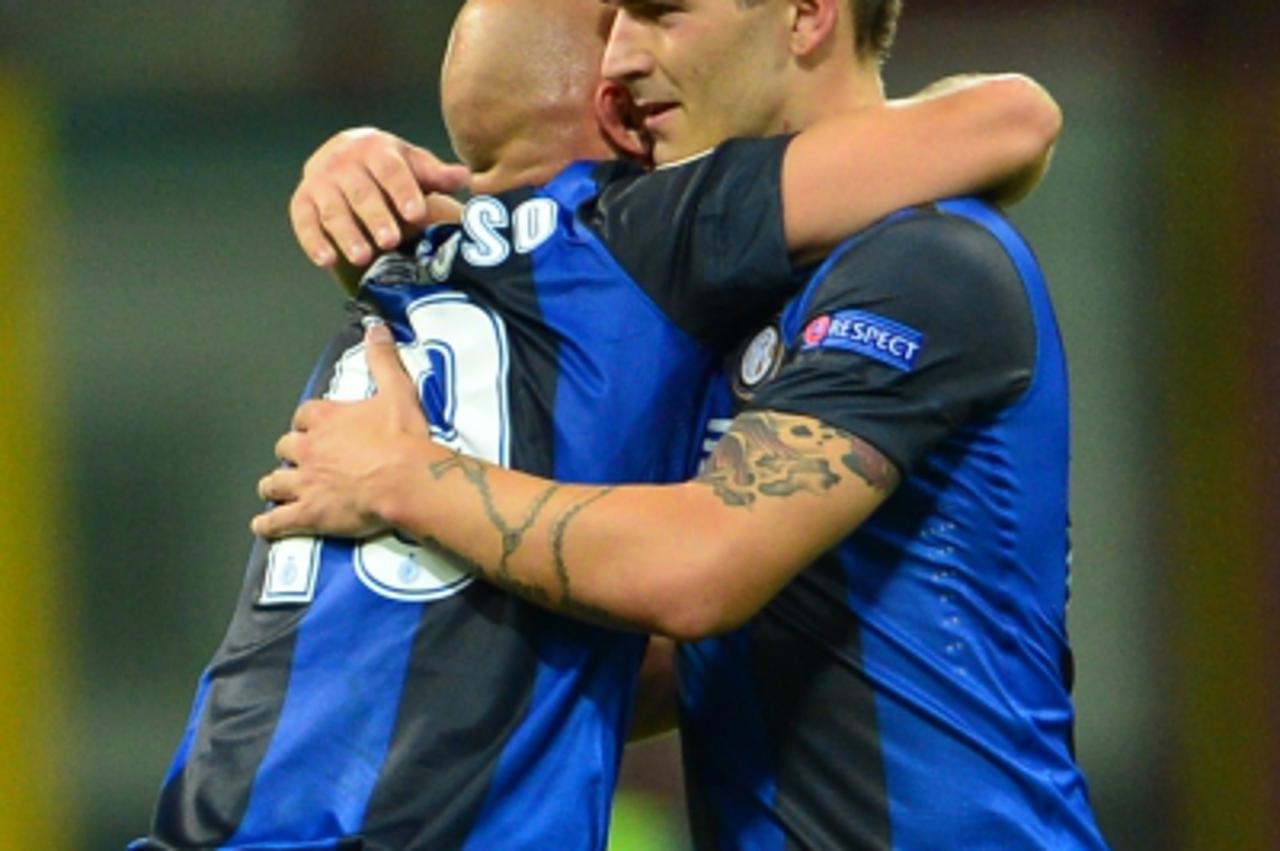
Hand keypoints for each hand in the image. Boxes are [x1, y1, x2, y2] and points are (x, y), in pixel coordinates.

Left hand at [252, 322, 434, 539]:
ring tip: (276, 490)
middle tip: (301, 460)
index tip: (314, 428)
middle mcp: (307, 449)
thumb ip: (382, 359)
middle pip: (285, 447)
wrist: (406, 479)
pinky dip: (267, 524)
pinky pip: (276, 521)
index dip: (308, 423)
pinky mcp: (308, 513)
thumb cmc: (403, 440)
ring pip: (273, 483)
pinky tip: (263, 526)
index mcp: (325, 419)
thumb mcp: (397, 390)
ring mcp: (304, 483)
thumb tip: (376, 328)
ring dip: (274, 486)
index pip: (303, 416)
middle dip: (290, 453)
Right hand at [290, 127, 470, 268]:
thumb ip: (438, 175)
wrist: (346, 158)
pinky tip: (327, 260)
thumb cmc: (390, 169)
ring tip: (363, 257)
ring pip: (333, 209)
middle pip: (361, 192)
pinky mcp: (303, 201)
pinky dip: (313, 241)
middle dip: (375, 217)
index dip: (403, 191)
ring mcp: (320, 181)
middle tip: (390, 241)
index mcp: (376, 149)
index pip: (391, 170)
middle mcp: (344, 162)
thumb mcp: (415, 166)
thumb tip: (465, 177)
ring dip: (346, 233)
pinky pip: (304, 221)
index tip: (416, 213)